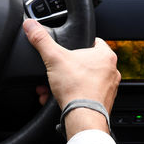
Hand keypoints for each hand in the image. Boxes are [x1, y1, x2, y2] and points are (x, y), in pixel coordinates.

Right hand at [23, 19, 120, 137]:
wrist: (83, 117)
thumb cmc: (76, 88)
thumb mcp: (54, 58)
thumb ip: (41, 40)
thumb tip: (31, 25)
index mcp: (106, 55)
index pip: (93, 41)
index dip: (77, 44)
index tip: (67, 50)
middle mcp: (112, 71)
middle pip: (85, 63)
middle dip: (67, 68)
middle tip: (55, 72)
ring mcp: (109, 88)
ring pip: (84, 80)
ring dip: (67, 83)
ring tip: (53, 87)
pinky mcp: (103, 102)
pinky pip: (86, 95)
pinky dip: (73, 96)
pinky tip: (59, 98)